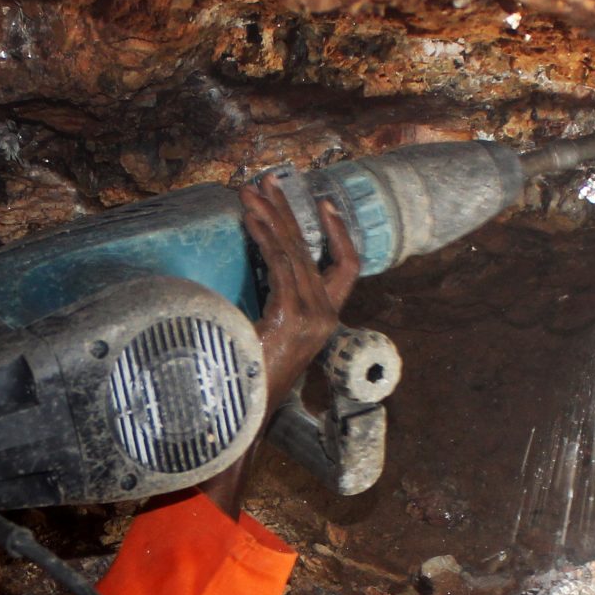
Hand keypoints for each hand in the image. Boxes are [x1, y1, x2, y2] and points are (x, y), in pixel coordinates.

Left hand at [235, 175, 358, 414]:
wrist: (247, 414)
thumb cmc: (253, 377)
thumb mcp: (272, 335)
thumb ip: (277, 305)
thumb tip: (260, 272)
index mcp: (327, 318)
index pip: (347, 266)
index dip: (340, 232)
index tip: (322, 202)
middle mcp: (326, 314)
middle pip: (313, 249)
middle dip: (289, 211)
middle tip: (268, 181)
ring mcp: (311, 316)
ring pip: (294, 252)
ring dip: (270, 217)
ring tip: (250, 192)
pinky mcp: (291, 316)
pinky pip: (279, 266)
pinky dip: (264, 238)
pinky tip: (251, 219)